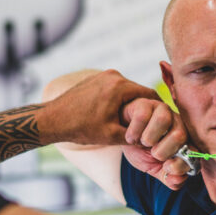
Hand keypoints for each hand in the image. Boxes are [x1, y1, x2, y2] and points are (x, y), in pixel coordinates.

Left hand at [43, 69, 158, 145]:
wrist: (52, 119)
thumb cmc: (80, 128)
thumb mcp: (112, 136)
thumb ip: (136, 135)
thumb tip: (153, 138)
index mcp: (119, 86)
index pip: (150, 95)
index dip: (159, 109)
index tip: (163, 121)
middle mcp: (112, 76)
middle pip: (139, 91)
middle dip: (144, 108)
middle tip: (148, 125)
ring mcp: (102, 76)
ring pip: (126, 91)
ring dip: (130, 104)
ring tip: (131, 122)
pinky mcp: (94, 79)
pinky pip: (114, 89)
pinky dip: (118, 101)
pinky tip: (115, 115)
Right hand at [121, 98, 189, 189]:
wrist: (121, 137)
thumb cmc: (141, 150)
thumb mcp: (153, 168)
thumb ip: (167, 177)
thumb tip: (178, 181)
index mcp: (185, 141)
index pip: (193, 152)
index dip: (180, 164)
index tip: (166, 168)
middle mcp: (178, 123)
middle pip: (179, 135)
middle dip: (162, 151)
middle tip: (152, 152)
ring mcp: (163, 110)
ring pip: (163, 120)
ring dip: (148, 138)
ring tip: (141, 142)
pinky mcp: (146, 103)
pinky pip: (143, 116)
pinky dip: (134, 132)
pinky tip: (130, 137)